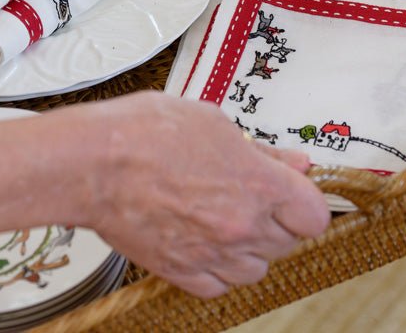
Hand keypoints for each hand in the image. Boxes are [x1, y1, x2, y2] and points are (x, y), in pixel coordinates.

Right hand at [71, 92, 329, 297]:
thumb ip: (258, 148)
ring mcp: (213, 254)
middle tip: (241, 190)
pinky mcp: (182, 272)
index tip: (289, 189)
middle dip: (272, 216)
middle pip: (287, 240)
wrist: (91, 164)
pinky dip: (216, 266)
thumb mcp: (209, 120)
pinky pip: (219, 284)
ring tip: (217, 214)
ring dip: (247, 245)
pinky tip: (199, 237)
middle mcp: (242, 226)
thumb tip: (294, 162)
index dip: (303, 198)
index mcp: (256, 183)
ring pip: (256, 267)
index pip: (314, 213)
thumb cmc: (141, 132)